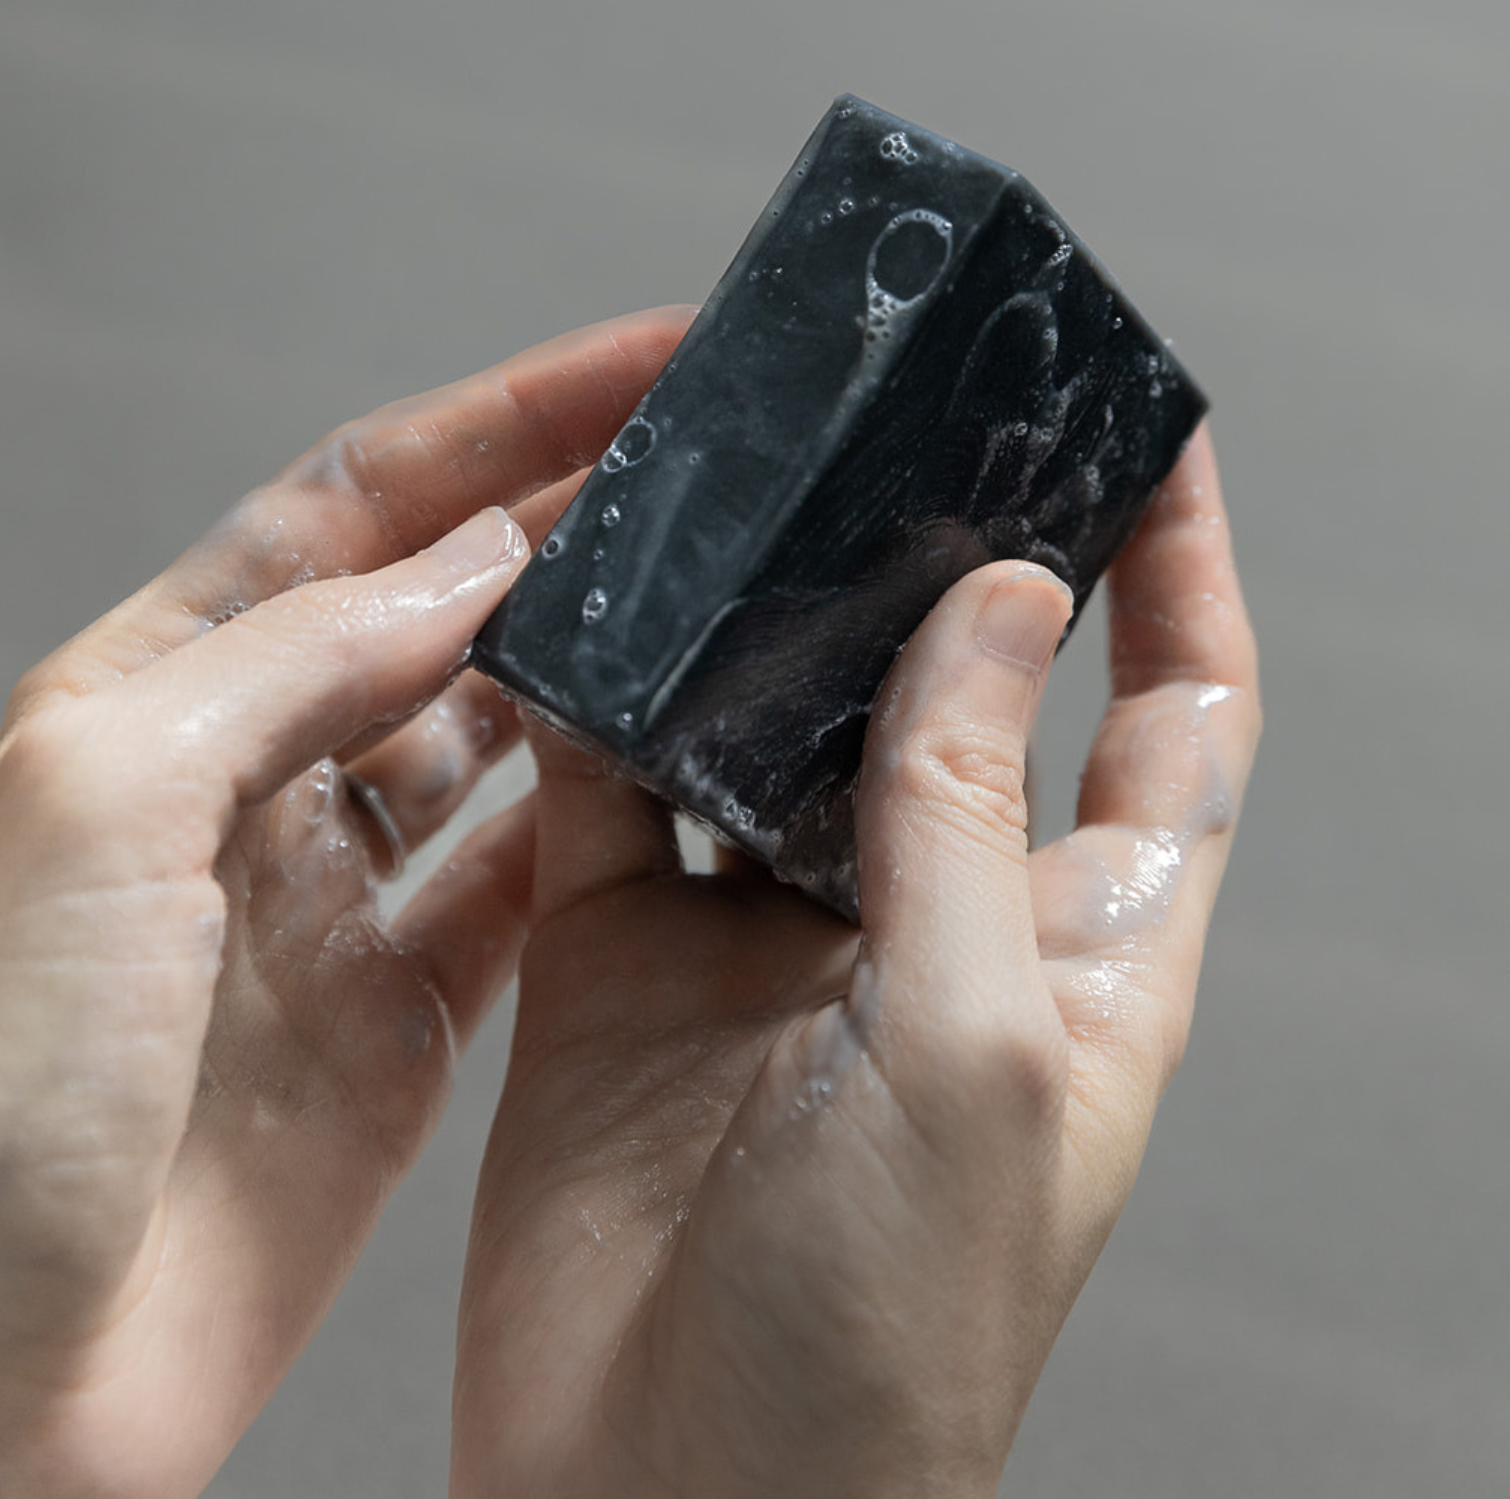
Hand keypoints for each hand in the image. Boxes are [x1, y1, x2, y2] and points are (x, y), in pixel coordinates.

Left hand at [0, 309, 692, 1498]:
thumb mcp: (104, 804)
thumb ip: (295, 664)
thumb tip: (466, 572)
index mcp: (155, 694)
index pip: (355, 507)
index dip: (497, 423)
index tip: (632, 370)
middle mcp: (248, 785)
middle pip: (439, 608)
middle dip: (567, 526)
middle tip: (701, 470)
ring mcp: (330, 905)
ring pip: (496, 743)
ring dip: (592, 672)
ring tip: (703, 607)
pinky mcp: (396, 1022)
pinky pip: (522, 894)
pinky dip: (596, 835)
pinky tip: (662, 792)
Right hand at [452, 428, 1259, 1497]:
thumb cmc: (879, 1338)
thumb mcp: (974, 1054)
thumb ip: (962, 815)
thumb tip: (992, 604)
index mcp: (1074, 946)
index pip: (1170, 715)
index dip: (1174, 571)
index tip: (1154, 432)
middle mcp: (926, 918)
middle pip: (956, 685)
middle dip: (937, 553)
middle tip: (903, 416)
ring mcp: (769, 932)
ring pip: (771, 716)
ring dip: (755, 615)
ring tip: (735, 489)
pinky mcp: (627, 956)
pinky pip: (614, 786)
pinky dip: (597, 701)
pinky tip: (578, 620)